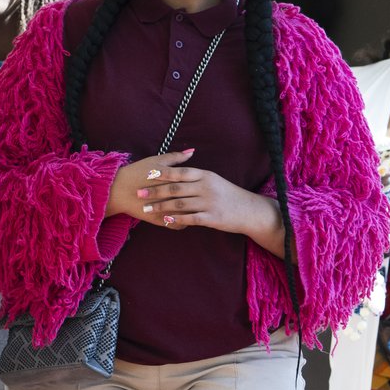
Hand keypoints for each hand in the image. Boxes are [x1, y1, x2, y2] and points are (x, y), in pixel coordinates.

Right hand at [105, 149, 196, 218]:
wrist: (117, 189)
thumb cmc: (137, 172)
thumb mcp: (155, 161)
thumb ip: (175, 157)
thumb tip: (192, 152)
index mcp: (172, 179)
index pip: (194, 184)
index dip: (202, 186)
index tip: (206, 186)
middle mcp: (170, 195)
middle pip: (193, 200)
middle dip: (200, 201)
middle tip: (205, 200)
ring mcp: (165, 209)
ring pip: (187, 215)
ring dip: (193, 214)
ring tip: (196, 211)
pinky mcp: (158, 219)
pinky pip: (176, 225)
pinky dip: (182, 224)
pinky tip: (184, 220)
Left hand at [133, 160, 284, 251]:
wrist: (250, 210)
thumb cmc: (229, 195)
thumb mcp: (214, 180)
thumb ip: (197, 175)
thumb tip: (178, 169)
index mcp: (206, 176)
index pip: (180, 172)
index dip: (162, 173)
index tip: (146, 174)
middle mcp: (206, 187)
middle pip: (176, 188)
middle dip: (155, 191)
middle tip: (139, 193)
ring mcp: (209, 203)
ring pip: (179, 204)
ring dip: (160, 206)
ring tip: (146, 209)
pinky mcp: (212, 217)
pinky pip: (189, 218)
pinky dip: (175, 219)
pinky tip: (164, 220)